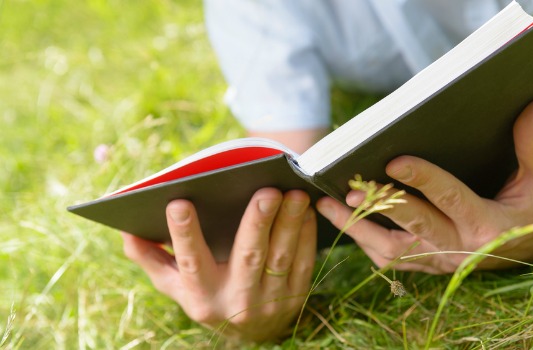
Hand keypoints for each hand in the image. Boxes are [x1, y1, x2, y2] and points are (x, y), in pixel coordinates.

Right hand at [122, 188, 316, 340]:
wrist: (250, 334)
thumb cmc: (207, 296)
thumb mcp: (176, 285)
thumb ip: (152, 259)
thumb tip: (126, 232)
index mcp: (201, 296)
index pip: (190, 262)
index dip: (183, 234)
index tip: (177, 202)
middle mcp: (235, 301)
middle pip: (247, 257)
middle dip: (257, 223)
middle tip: (266, 191)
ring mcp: (269, 301)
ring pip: (281, 257)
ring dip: (289, 224)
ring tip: (293, 193)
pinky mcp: (296, 296)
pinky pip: (303, 262)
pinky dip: (305, 235)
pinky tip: (306, 210)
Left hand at [317, 100, 532, 273]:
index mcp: (487, 225)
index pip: (451, 199)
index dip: (423, 180)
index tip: (394, 161)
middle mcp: (460, 249)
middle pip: (414, 229)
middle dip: (382, 208)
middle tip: (353, 188)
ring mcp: (441, 262)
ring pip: (392, 252)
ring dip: (358, 230)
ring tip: (328, 205)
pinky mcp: (428, 266)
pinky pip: (391, 260)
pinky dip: (364, 242)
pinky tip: (343, 220)